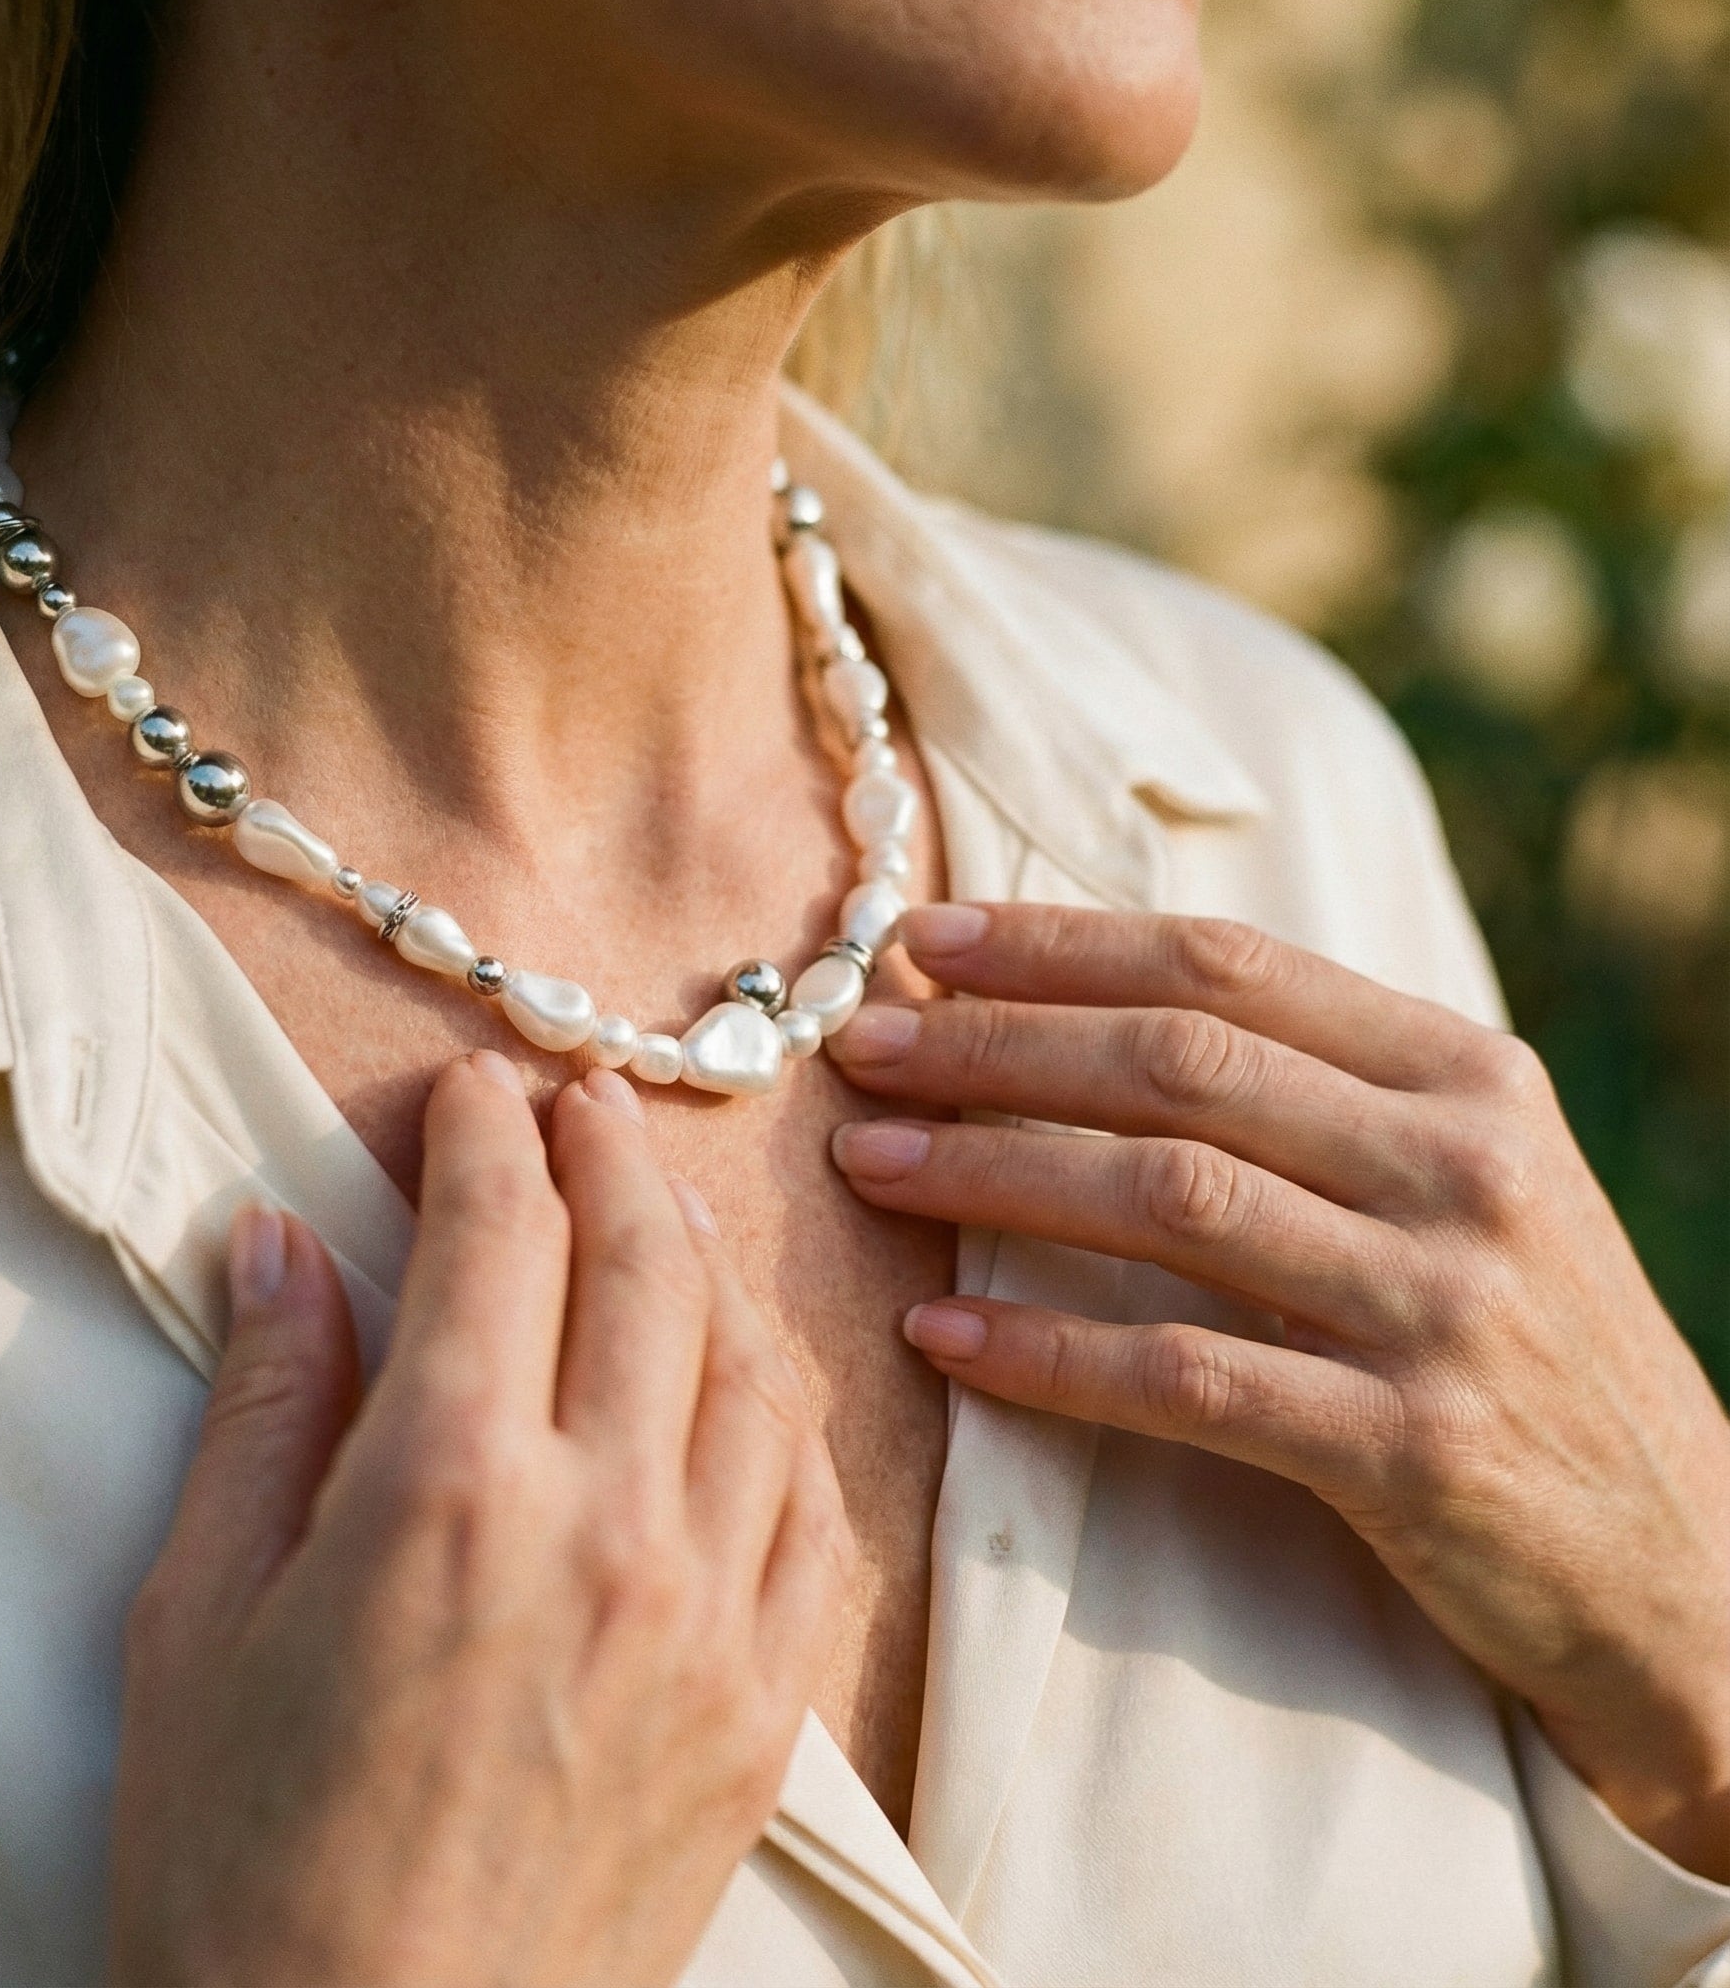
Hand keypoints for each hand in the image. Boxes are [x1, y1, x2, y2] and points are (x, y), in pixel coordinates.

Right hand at [110, 1057, 849, 1987]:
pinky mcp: (765, 1706)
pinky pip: (815, 1507)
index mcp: (450, 1489)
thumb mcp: (197, 1620)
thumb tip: (288, 1243)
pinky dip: (787, 1410)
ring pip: (752, 1369)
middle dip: (609, 1153)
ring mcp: (710, 1617)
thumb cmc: (245, 1868)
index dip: (486, 1137)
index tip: (472, 1091)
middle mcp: (608, 1526)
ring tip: (665, 1204)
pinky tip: (752, 1376)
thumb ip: (266, 1406)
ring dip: (708, 1260)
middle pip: (644, 1267)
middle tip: (582, 1100)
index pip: (500, 1235)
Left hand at [829, 902, 1729, 1879]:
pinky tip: (941, 1339)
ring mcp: (1442, 1306)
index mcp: (1466, 1075)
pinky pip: (1187, 1379)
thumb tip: (1098, 1009)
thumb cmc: (1530, 1350)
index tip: (927, 938)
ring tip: (869, 1167)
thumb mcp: (1467, 1182)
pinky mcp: (1411, 1449)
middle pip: (1178, 1065)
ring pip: (1168, 1200)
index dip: (1062, 943)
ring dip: (993, 1174)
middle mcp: (1463, 1168)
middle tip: (860, 1046)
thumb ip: (1322, 1093)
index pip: (1229, 966)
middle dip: (996, 1044)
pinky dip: (1047, 1356)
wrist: (1686, 1568)